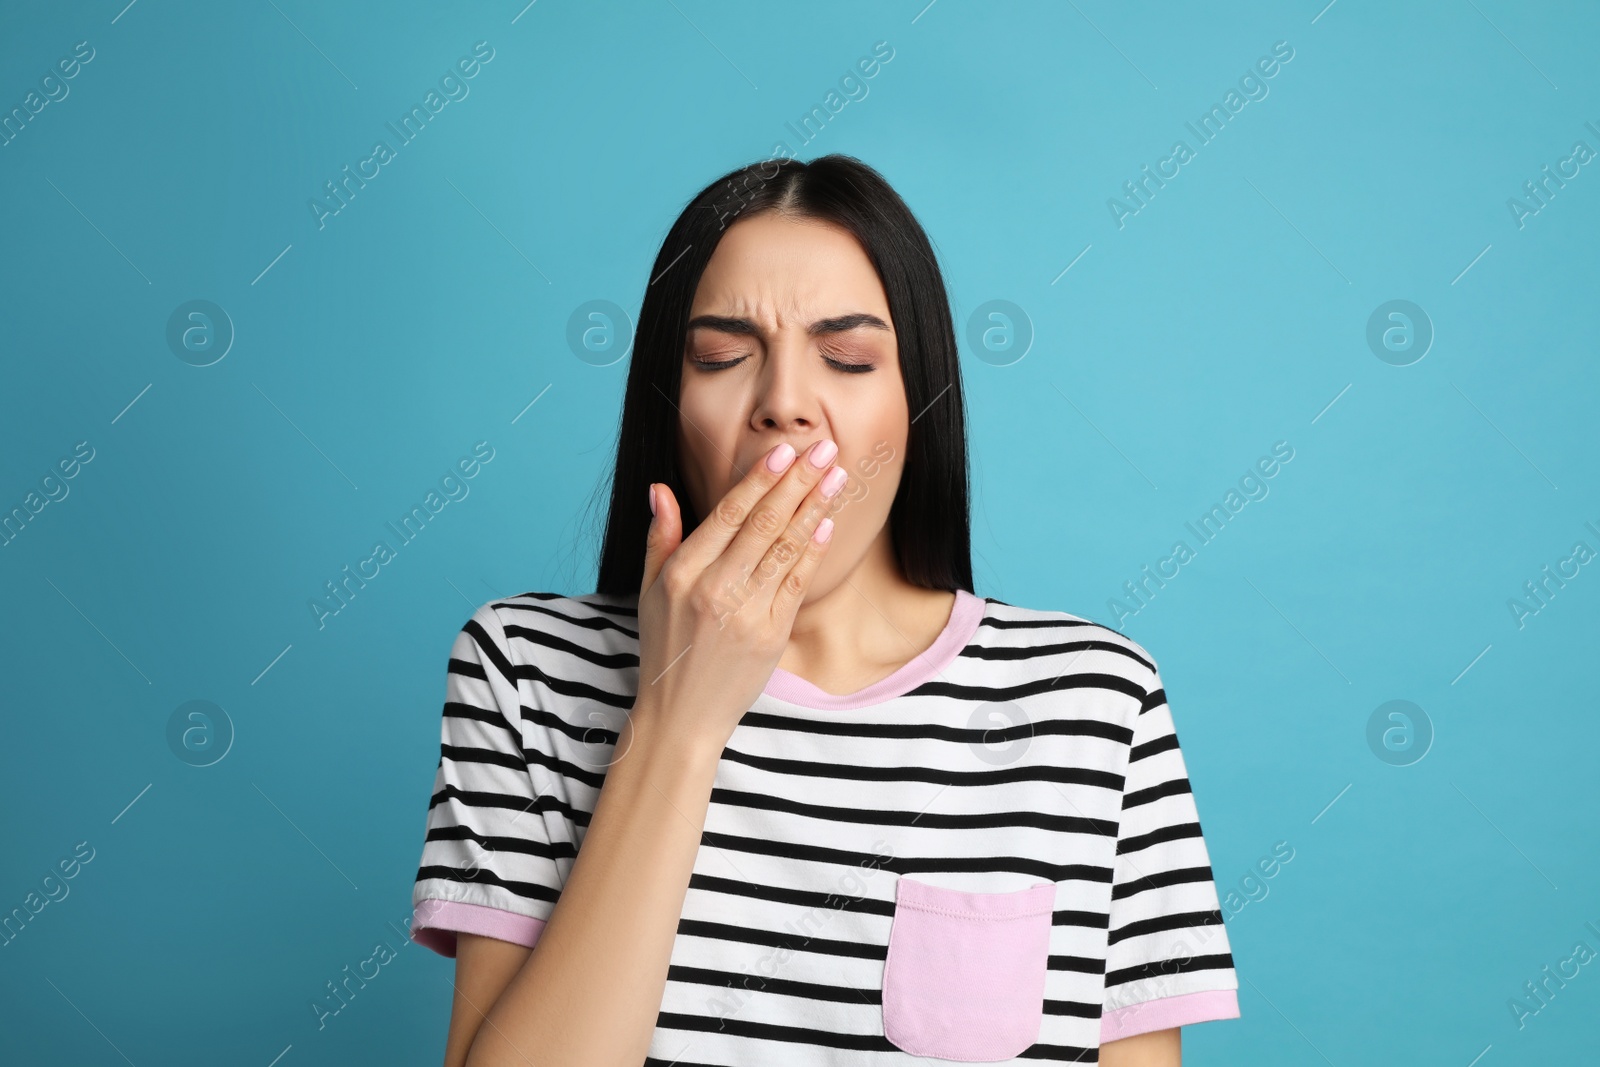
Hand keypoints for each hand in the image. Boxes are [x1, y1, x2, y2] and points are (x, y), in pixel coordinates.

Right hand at [633, 439, 846, 750]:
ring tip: (836, 477)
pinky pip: (797, 584)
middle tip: (824, 449)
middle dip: (798, 483)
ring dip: (814, 508)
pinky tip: (826, 523)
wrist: (682, 715)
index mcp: (683, 574)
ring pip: (786, 549)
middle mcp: (715, 590)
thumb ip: (661, 537)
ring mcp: (746, 614)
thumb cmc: (665, 647)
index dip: (759, 480)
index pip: (728, 515)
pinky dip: (812, 551)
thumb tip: (660, 489)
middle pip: (764, 525)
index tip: (783, 451)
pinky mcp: (771, 635)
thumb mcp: (649, 590)